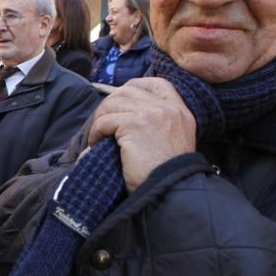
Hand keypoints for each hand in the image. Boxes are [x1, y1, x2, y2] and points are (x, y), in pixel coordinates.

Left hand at [87, 77, 195, 191]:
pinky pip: (104, 121)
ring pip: (113, 104)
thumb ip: (156, 124)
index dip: (134, 87)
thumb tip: (118, 114)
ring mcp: (152, 114)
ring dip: (100, 120)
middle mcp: (168, 108)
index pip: (157, 83)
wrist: (169, 191)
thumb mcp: (171, 142)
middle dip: (110, 105)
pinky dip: (95, 133)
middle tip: (102, 125)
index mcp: (180, 111)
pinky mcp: (134, 124)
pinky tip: (95, 144)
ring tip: (98, 137)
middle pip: (128, 91)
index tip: (119, 100)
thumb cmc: (165, 175)